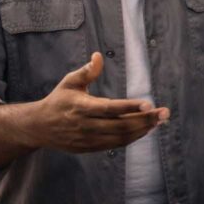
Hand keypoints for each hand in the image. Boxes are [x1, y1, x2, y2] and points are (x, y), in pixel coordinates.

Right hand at [23, 52, 169, 152]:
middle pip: (120, 126)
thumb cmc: (58, 100)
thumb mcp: (70, 82)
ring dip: (142, 130)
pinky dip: (132, 138)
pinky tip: (145, 130)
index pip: (110, 108)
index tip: (149, 104)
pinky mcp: (90, 148)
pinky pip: (116, 145)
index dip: (130, 107)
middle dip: (145, 120)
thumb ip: (87, 71)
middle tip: (164, 113)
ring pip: (121, 138)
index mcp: (81, 107)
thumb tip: (99, 55)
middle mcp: (86, 125)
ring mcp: (88, 139)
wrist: (39, 127)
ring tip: (159, 122)